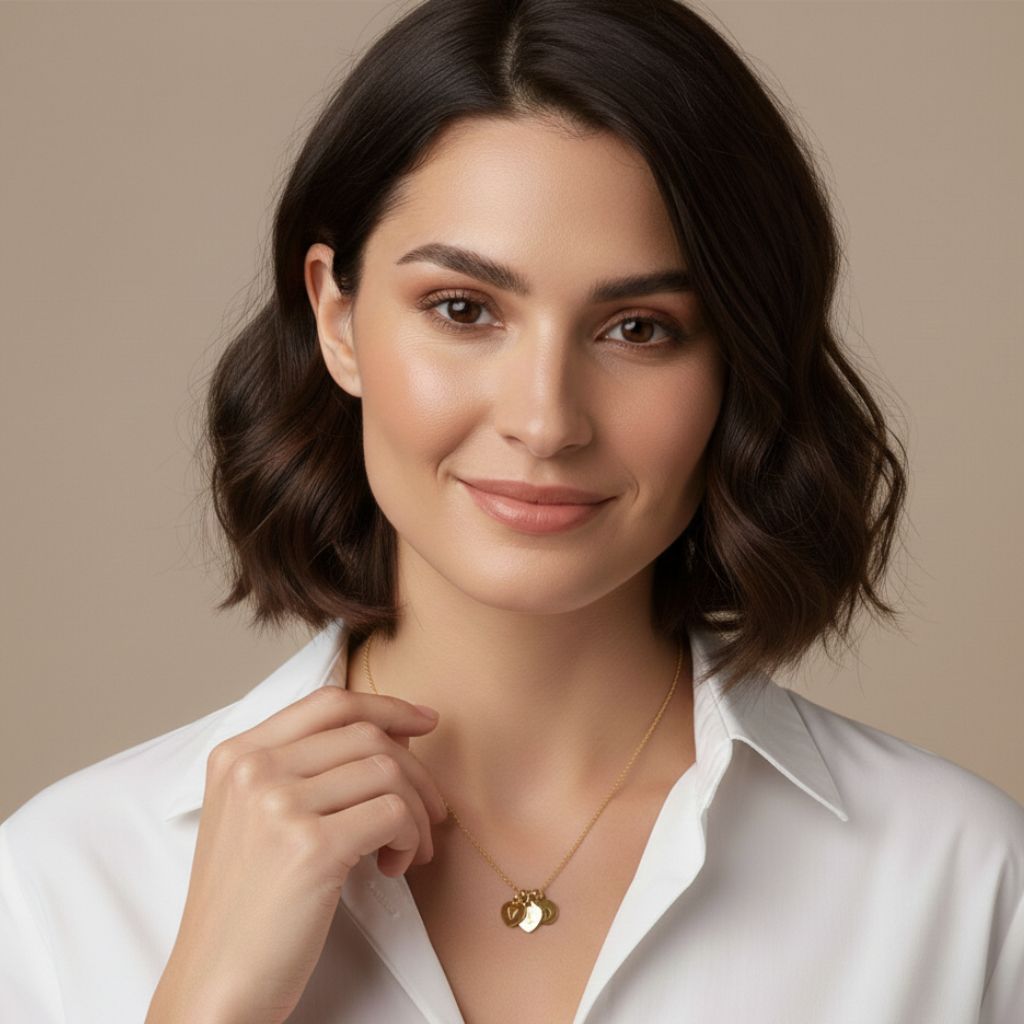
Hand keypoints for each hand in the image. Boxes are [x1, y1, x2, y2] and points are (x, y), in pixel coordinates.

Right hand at [146, 685, 445, 1023]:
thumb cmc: (246, 907)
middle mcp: (253, 770)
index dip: (386, 706)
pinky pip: (394, 813)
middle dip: (415, 771)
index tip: (422, 722)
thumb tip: (392, 736)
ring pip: (388, 771)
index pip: (328, 703)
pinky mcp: (310, 847)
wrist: (214, 985)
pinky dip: (411, 837)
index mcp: (236, 755)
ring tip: (409, 848)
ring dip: (416, 810)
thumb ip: (306, 770)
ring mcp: (279, 804)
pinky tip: (394, 866)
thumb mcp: (254, 818)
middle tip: (429, 810)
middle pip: (366, 735)